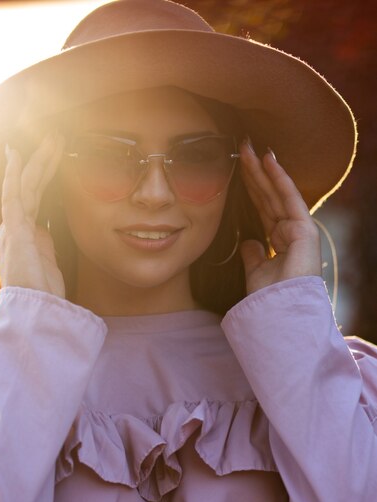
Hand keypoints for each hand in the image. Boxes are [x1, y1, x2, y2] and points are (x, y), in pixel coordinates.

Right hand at [0, 133, 65, 297]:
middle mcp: (14, 229)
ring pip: (27, 185)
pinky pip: (13, 195)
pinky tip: (16, 154)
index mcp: (23, 237)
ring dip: (39, 160)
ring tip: (53, 138)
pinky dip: (14, 174)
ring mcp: (13, 227)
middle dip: (43, 162)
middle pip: (31, 188)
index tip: (46, 160)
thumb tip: (48, 237)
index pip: (33, 200)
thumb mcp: (49, 265)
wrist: (36, 311)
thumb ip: (46, 248)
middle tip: (56, 139)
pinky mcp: (15, 229)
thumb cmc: (44, 294)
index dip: (39, 178)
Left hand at [239, 139, 321, 294]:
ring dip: (262, 169)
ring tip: (249, 147)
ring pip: (276, 193)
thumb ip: (253, 254)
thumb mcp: (255, 271)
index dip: (251, 187)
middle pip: (268, 196)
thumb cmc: (268, 297)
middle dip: (254, 172)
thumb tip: (249, 241)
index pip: (262, 207)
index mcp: (279, 241)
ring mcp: (299, 229)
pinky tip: (269, 160)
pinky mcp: (305, 229)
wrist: (279, 311)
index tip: (239, 168)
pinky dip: (279, 179)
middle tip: (242, 148)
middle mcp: (289, 232)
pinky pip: (289, 198)